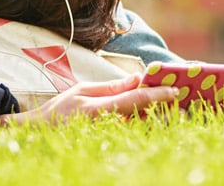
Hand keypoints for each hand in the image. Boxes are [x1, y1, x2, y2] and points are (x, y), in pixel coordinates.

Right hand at [0, 74, 177, 125]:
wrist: (40, 136)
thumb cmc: (59, 111)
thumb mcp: (83, 91)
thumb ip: (113, 87)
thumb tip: (138, 79)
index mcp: (99, 109)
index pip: (136, 100)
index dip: (158, 94)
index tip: (176, 90)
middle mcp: (106, 126)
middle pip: (145, 116)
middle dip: (164, 107)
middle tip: (183, 98)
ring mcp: (108, 138)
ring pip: (141, 126)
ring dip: (157, 116)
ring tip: (174, 106)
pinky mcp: (109, 144)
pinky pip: (131, 133)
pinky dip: (144, 124)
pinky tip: (154, 116)